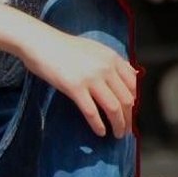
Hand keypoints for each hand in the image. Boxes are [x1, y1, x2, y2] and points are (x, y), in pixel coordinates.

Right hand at [22, 31, 137, 138]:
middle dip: (129, 119)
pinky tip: (100, 132)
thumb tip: (133, 75)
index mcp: (112, 58)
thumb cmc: (65, 47)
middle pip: (127, 99)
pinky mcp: (74, 87)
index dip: (136, 103)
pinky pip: (92, 112)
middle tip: (127, 129)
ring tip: (117, 134)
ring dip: (118, 125)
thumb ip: (113, 62)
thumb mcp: (95, 49)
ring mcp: (90, 78)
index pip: (134, 85)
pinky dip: (98, 125)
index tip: (132, 114)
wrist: (41, 43)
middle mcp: (105, 68)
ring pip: (114, 108)